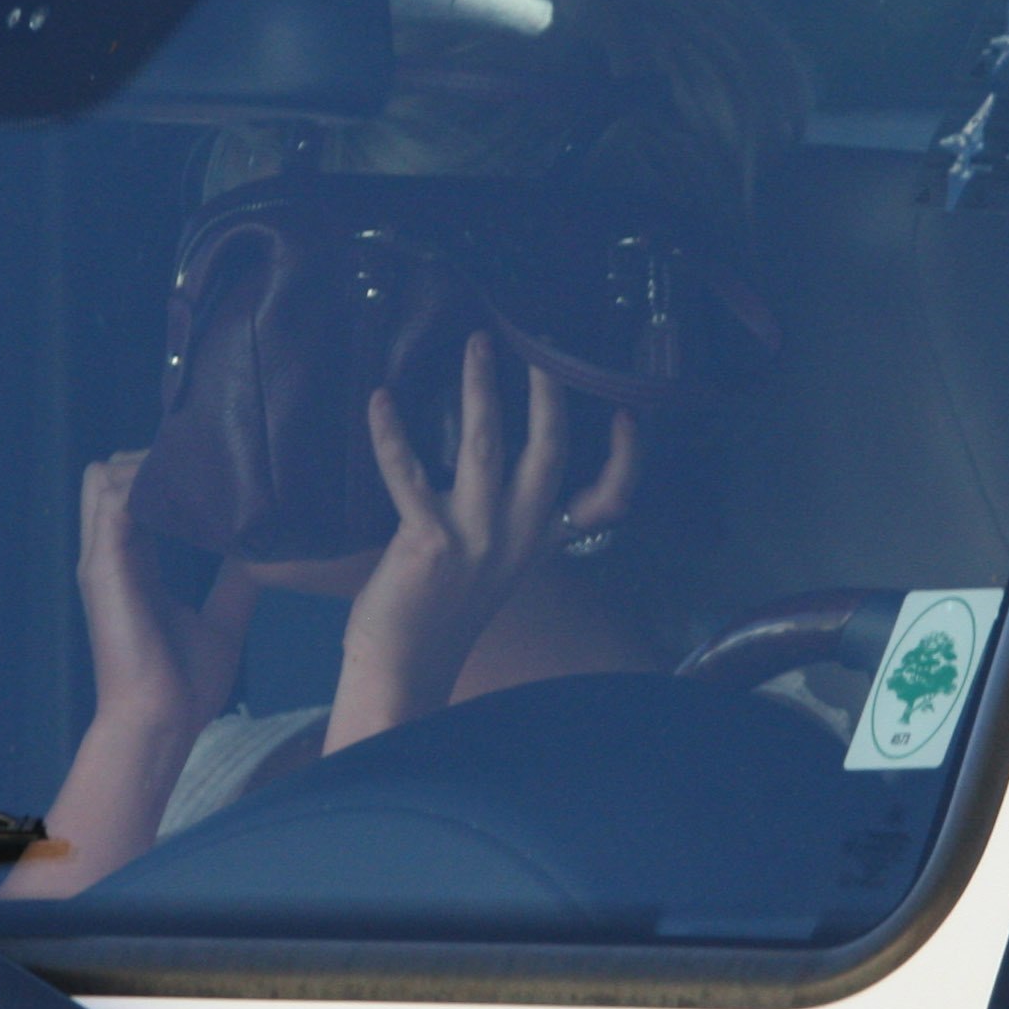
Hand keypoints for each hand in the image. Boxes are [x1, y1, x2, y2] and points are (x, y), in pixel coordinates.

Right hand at [77, 450, 255, 747]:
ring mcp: (101, 559)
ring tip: (197, 469)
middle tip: (204, 461)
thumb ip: (234, 586)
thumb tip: (260, 556)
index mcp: (132, 564)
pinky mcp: (104, 567)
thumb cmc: (185, 688)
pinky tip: (190, 490)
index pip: (133, 494)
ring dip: (146, 464)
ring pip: (104, 476)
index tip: (212, 464)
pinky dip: (144, 484)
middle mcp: (110, 555)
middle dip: (149, 457)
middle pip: (108, 473)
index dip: (163, 472)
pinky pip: (114, 500)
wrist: (159, 725)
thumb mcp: (221, 624)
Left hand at [326, 334, 582, 753]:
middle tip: (540, 341)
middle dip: (547, 392)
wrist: (403, 667)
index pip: (605, 504)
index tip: (627, 417)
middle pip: (548, 451)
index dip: (624, 460)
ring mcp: (474, 537)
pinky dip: (392, 434)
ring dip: (481, 388)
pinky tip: (380, 400)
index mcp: (536, 541)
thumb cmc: (439, 610)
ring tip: (477, 344)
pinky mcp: (427, 542)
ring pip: (487, 445)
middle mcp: (515, 536)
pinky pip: (408, 473)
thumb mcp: (491, 562)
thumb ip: (501, 516)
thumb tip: (490, 451)